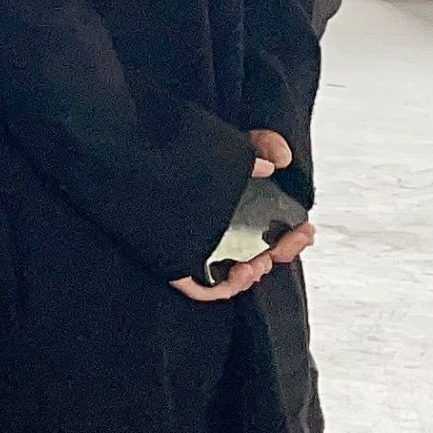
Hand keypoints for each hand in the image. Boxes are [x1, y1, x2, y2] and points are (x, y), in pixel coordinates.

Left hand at [173, 128, 315, 302]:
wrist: (126, 162)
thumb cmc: (176, 160)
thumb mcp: (223, 147)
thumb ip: (255, 144)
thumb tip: (278, 158)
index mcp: (234, 213)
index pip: (272, 232)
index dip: (294, 236)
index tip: (306, 229)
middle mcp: (219, 234)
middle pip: (262, 253)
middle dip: (285, 250)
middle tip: (296, 239)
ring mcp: (200, 251)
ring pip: (238, 273)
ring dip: (257, 270)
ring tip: (258, 261)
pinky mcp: (178, 266)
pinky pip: (204, 288)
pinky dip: (225, 287)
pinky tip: (238, 272)